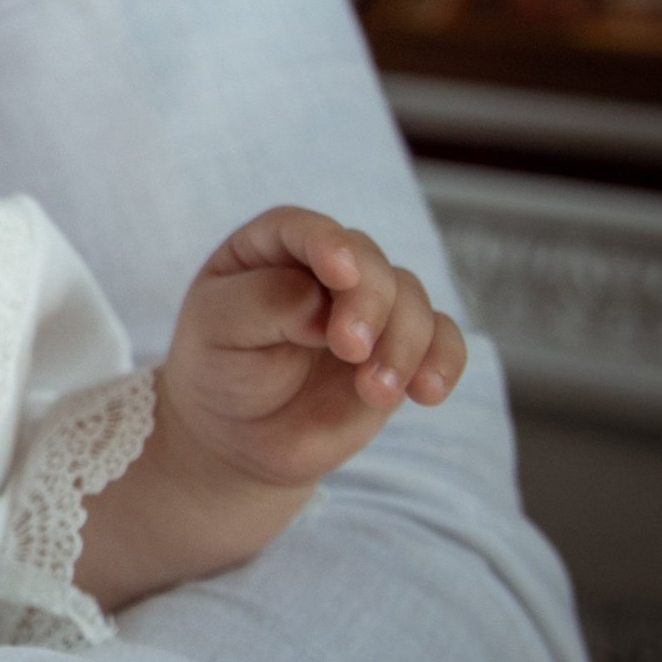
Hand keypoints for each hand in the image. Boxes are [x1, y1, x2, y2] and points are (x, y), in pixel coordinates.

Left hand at [161, 206, 467, 488]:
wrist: (238, 432)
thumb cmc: (219, 366)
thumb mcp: (216, 330)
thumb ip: (263, 303)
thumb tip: (319, 301)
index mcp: (273, 247)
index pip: (304, 229)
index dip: (327, 243)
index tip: (341, 274)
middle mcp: (328, 269)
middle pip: (369, 263)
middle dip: (369, 303)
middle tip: (350, 349)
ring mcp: (369, 308)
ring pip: (412, 299)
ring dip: (405, 342)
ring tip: (376, 391)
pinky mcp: (399, 348)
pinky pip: (443, 340)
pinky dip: (444, 361)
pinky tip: (427, 392)